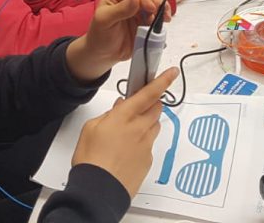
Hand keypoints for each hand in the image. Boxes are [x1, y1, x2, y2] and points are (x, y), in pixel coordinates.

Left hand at [66, 0, 167, 82]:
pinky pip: (157, 15)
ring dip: (162, 9)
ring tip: (165, 19)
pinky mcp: (146, 18)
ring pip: (155, 2)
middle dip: (156, 2)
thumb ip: (120, 10)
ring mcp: (140, 7)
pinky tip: (163, 23)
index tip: (151, 7)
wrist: (105, 53)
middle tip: (163, 13)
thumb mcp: (105, 21)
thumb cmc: (100, 34)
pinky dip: (162, 18)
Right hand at [71, 67, 178, 197]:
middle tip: (138, 107)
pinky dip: (143, 142)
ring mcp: (146, 145)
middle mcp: (140, 128)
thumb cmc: (90, 157)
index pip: (149, 93)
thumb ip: (108, 115)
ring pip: (154, 125)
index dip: (162, 81)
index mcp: (124, 116)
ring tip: (129, 132)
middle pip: (156, 108)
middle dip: (151, 103)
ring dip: (147, 122)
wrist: (98, 190)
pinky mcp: (148, 160)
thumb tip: (119, 107)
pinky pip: (150, 144)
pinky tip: (127, 152)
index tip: (173, 72)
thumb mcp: (91, 128)